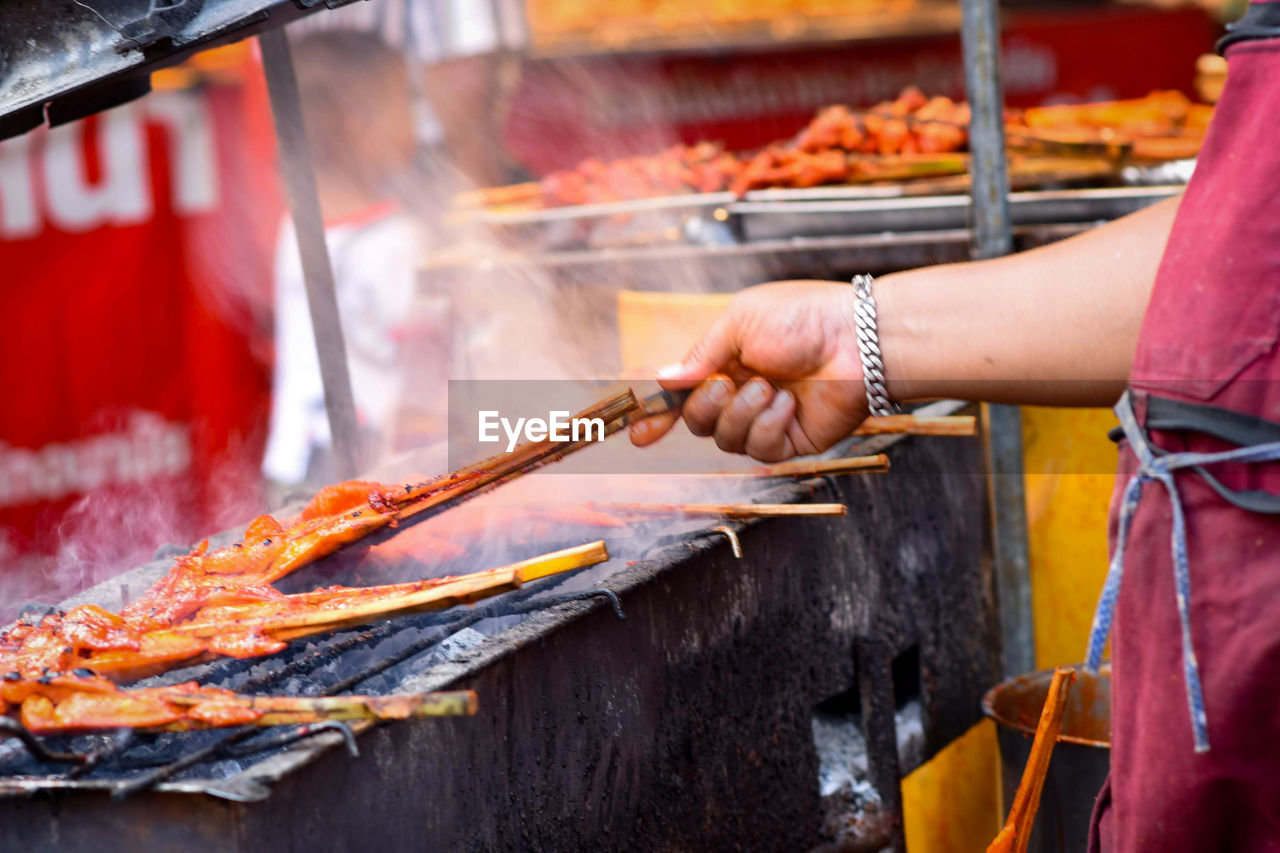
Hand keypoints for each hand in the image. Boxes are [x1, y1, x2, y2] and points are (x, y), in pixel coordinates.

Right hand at [629, 280, 867, 460]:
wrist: (858, 338)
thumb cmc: (803, 318)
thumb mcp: (741, 323)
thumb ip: (701, 355)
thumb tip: (664, 379)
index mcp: (727, 364)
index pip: (682, 396)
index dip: (658, 414)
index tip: (637, 431)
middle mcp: (743, 395)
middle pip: (697, 423)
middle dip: (704, 406)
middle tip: (727, 382)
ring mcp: (766, 420)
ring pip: (724, 440)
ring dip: (740, 413)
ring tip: (769, 387)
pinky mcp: (791, 441)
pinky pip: (759, 450)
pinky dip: (768, 426)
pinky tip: (788, 404)